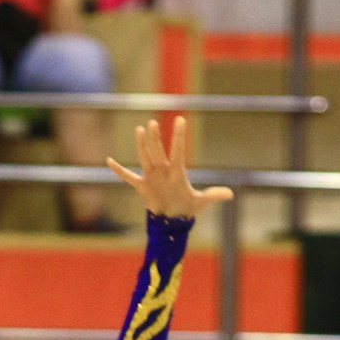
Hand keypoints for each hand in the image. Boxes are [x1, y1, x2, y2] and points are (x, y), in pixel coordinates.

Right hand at [107, 116, 232, 219]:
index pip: (178, 151)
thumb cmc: (187, 208)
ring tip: (139, 129)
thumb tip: (230, 195)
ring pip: (145, 158)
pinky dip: (119, 171)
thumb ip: (213, 196)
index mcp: (177, 173)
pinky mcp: (142, 186)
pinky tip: (109, 161)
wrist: (172, 219)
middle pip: (158, 152)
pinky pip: (128, 177)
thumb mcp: (201, 203)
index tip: (180, 120)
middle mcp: (163, 171)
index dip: (178, 137)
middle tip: (152, 123)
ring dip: (142, 145)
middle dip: (155, 139)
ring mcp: (152, 177)